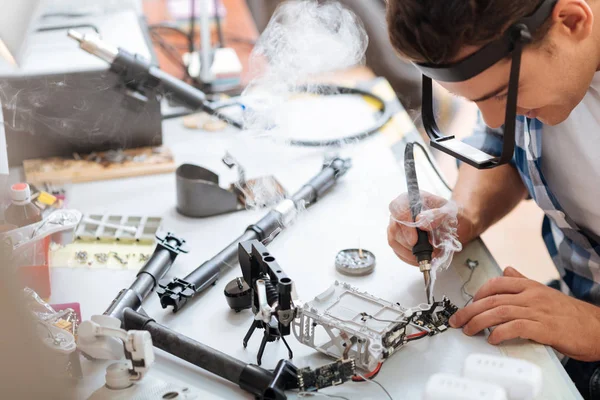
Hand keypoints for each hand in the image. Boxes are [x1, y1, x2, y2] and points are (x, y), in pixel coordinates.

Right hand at [387, 191, 465, 266]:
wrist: (452, 223)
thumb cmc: (449, 215)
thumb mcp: (450, 212)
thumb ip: (437, 215)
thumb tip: (421, 224)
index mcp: (412, 199)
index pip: (398, 207)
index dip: (404, 225)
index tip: (415, 240)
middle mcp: (400, 211)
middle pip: (394, 227)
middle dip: (409, 243)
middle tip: (425, 250)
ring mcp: (397, 225)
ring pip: (393, 239)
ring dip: (408, 252)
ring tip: (426, 254)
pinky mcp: (397, 238)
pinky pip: (396, 249)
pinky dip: (407, 257)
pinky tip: (419, 258)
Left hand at [450, 267, 599, 361]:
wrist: (598, 329)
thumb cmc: (570, 314)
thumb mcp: (544, 293)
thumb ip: (523, 283)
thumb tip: (506, 271)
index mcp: (530, 286)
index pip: (496, 284)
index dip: (477, 294)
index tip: (467, 305)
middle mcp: (532, 296)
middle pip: (492, 299)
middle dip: (470, 310)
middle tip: (457, 320)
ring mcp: (538, 311)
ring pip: (500, 312)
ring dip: (479, 322)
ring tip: (468, 330)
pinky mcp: (546, 329)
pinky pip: (517, 327)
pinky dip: (501, 332)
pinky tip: (492, 339)